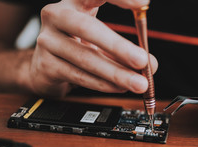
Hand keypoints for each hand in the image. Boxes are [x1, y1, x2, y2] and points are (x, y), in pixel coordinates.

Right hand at [27, 0, 156, 96]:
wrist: (46, 66)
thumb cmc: (79, 46)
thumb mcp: (104, 42)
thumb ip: (126, 51)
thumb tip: (151, 65)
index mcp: (76, 2)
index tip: (143, 3)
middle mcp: (57, 16)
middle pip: (87, 29)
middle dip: (118, 47)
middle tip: (142, 61)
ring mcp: (48, 40)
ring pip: (85, 58)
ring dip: (116, 73)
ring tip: (138, 83)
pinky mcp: (46, 65)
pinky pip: (79, 76)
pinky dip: (103, 84)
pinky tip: (119, 87)